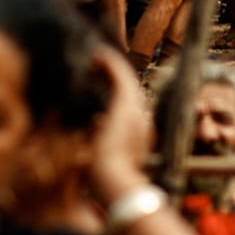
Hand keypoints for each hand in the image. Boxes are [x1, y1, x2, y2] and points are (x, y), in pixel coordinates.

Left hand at [86, 45, 155, 196]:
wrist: (113, 178)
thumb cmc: (105, 176)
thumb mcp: (104, 154)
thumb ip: (102, 138)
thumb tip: (95, 122)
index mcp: (135, 133)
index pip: (125, 107)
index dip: (113, 94)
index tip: (98, 87)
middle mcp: (139, 118)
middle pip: (127, 89)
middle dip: (112, 76)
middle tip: (96, 66)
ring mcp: (135, 109)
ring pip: (125, 78)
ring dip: (110, 67)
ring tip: (95, 57)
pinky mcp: (127, 102)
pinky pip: (119, 74)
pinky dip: (109, 64)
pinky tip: (97, 55)